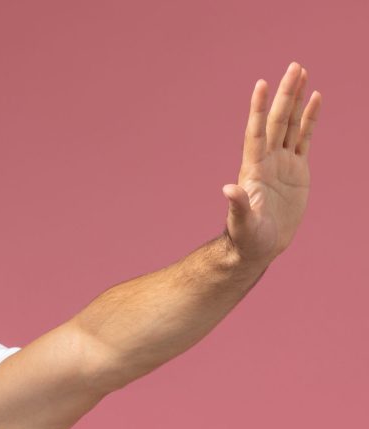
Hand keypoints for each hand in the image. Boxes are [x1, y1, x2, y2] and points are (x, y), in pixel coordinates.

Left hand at [221, 61, 321, 266]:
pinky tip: (315, 99)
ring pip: (291, 124)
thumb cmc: (247, 238)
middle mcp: (267, 160)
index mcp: (254, 169)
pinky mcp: (298, 169)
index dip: (259, 110)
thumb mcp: (243, 224)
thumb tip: (229, 189)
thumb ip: (238, 206)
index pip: (257, 132)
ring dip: (296, 99)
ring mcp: (283, 163)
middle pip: (278, 121)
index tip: (262, 84)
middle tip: (295, 66)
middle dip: (285, 94)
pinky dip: (310, 119)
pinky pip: (305, 138)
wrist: (259, 246)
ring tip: (302, 72)